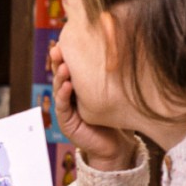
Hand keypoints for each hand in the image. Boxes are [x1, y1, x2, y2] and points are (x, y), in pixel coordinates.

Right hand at [49, 42, 133, 169]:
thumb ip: (114, 77)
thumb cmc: (118, 118)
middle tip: (59, 47)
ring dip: (60, 76)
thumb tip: (126, 49)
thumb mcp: (115, 93)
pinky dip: (63, 95)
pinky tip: (67, 85)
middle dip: (59, 61)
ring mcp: (67, 109)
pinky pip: (62, 106)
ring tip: (63, 65)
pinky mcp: (67, 122)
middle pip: (61, 75)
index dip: (68, 54)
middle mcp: (71, 96)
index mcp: (81, 87)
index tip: (69, 39)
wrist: (117, 146)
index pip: (72, 67)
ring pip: (59, 88)